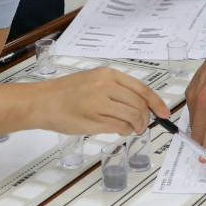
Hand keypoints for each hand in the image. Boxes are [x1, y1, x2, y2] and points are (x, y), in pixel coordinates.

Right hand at [29, 68, 169, 135]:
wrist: (41, 102)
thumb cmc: (65, 93)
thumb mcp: (93, 81)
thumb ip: (116, 90)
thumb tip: (141, 105)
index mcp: (107, 74)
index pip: (142, 89)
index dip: (157, 103)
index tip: (164, 113)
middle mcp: (105, 86)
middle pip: (139, 104)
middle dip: (146, 118)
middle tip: (143, 125)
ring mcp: (98, 103)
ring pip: (131, 117)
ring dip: (136, 126)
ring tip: (131, 129)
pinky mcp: (92, 120)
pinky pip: (118, 126)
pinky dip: (123, 131)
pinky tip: (119, 130)